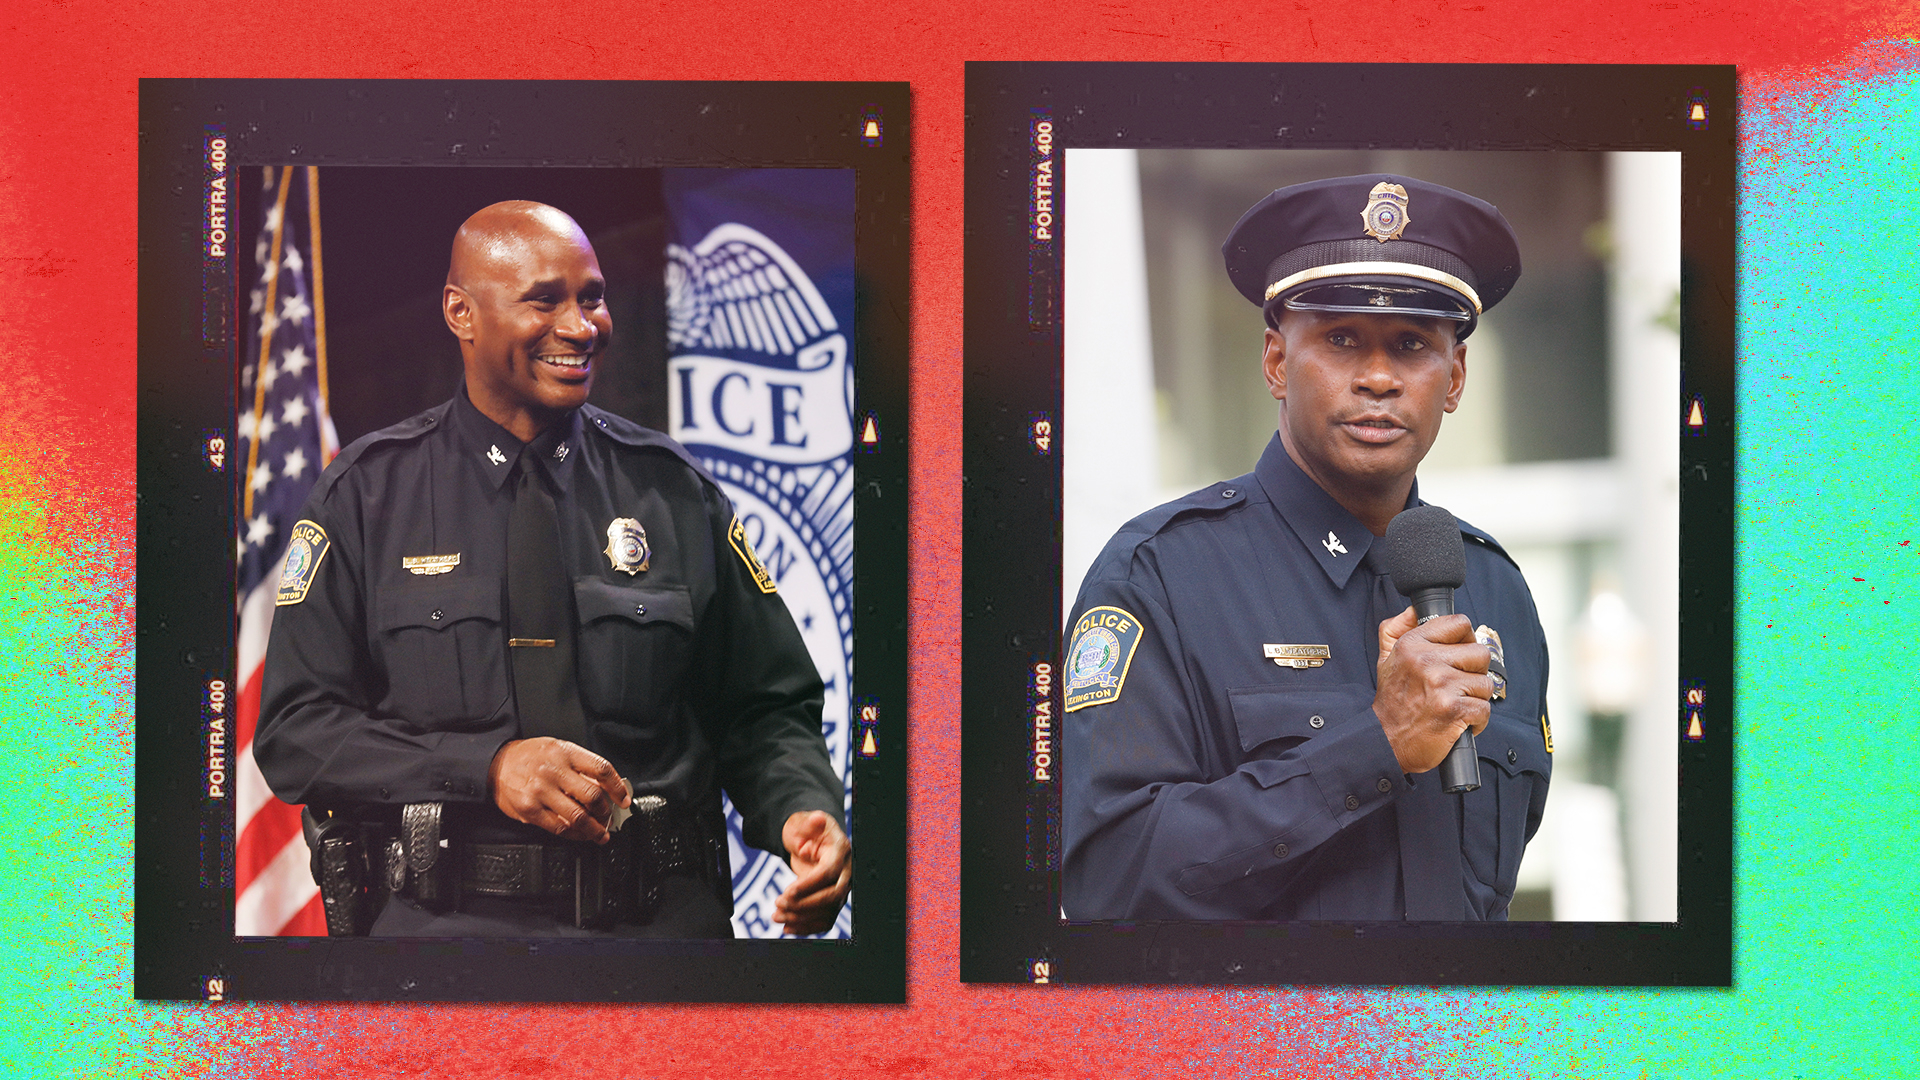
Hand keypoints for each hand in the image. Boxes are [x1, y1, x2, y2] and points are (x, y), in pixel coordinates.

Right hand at [487, 737, 629, 843]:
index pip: (602, 770)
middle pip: (593, 796)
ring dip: (594, 829)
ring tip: (600, 834)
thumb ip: (580, 766)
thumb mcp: (558, 750)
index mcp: (566, 753)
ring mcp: (541, 792)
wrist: (497, 763)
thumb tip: (606, 787)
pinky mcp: (530, 810)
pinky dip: (574, 835)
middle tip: (609, 819)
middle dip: (606, 812)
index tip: (624, 799)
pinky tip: (580, 835)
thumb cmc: (529, 756)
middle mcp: (554, 772)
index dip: (618, 788)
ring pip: (578, 816)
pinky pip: (559, 828)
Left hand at [773, 810, 851, 935]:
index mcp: (841, 851)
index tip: (788, 891)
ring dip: (801, 919)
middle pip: (832, 897)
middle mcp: (847, 872)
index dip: (809, 885)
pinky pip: (825, 920)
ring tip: (776, 916)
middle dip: (804, 905)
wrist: (812, 841)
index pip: (829, 873)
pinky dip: (806, 928)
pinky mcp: (833, 902)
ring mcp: (842, 889)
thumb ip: (810, 822)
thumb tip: (816, 818)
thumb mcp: (804, 821)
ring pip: (828, 912)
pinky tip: (787, 928)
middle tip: (778, 903)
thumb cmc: (806, 830)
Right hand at [1373, 606, 1494, 774]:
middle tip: (1457, 685)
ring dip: (1474, 698)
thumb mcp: (1386, 659)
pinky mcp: (1454, 710)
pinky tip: (1458, 721)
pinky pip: (1485, 709)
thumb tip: (1414, 611)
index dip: (1464, 640)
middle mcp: (1426, 661)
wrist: (1386, 742)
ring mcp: (1441, 685)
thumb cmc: (1392, 703)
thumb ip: (1395, 629)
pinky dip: (1476, 720)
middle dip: (1473, 673)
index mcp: (1412, 644)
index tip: (1457, 656)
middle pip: (1480, 653)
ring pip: (1485, 683)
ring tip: (1455, 704)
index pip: (1459, 624)